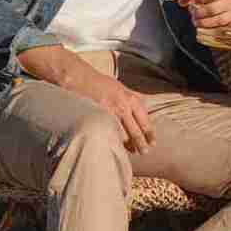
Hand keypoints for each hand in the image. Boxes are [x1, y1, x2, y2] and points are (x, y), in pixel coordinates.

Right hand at [17, 45, 154, 153]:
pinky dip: (112, 141)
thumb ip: (129, 100)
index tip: (152, 142)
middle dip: (141, 144)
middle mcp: (123, 105)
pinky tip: (113, 147)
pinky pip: (108, 134)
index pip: (145, 120)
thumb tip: (138, 114)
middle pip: (136, 131)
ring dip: (127, 146)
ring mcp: (110, 112)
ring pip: (122, 136)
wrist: (78, 77)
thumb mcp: (119, 87)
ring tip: (129, 153)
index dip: (149, 133)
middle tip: (144, 152)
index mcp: (131, 98)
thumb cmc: (97, 82)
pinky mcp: (98, 117)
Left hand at [176, 0, 230, 28]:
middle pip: (213, 9)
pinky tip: (205, 29)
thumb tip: (181, 1)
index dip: (199, 0)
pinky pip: (225, 28)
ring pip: (219, 20)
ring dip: (204, 23)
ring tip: (196, 22)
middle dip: (199, 13)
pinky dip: (213, 30)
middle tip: (193, 14)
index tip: (193, 1)